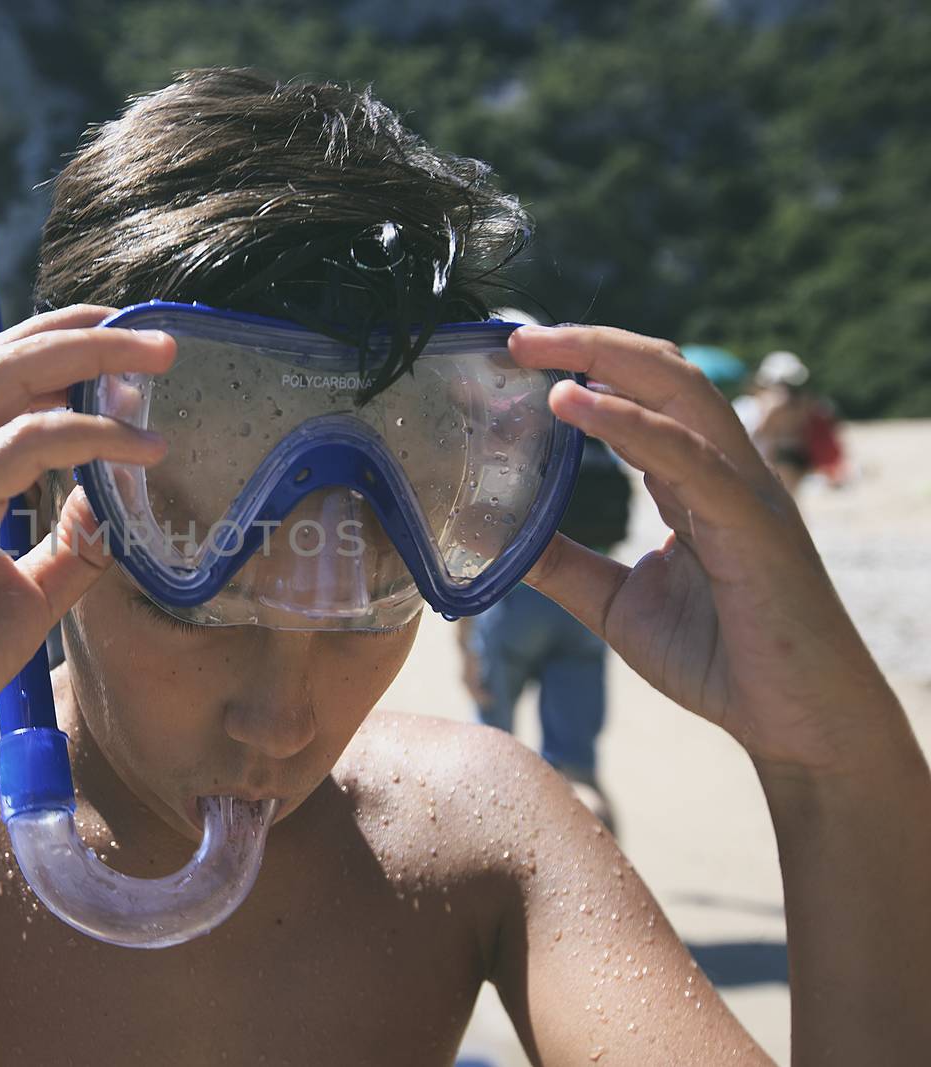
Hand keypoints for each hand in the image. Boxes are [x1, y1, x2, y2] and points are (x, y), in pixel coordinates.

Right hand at [0, 305, 172, 770]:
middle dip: (80, 332)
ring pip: (7, 383)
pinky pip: (21, 447)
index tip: (116, 331)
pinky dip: (88, 434)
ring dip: (90, 360)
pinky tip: (141, 447)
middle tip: (154, 330)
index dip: (52, 340)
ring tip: (158, 360)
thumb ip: (67, 542)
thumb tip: (117, 499)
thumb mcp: (24, 592)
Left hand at [510, 325, 897, 774]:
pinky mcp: (754, 525)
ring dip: (604, 362)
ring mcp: (744, 492)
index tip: (518, 359)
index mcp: (693, 482)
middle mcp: (722, 472)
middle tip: (518, 338)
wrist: (797, 725)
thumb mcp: (616, 603)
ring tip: (538, 352)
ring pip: (680, 395)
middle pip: (661, 375)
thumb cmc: (721, 661)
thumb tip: (497, 540)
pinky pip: (688, 458)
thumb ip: (563, 564)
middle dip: (589, 345)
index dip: (585, 368)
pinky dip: (629, 425)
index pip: (641, 399)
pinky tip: (576, 406)